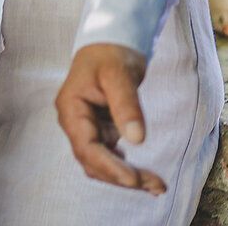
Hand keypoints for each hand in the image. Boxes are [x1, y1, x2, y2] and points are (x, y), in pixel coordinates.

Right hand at [55, 42, 165, 195]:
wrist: (110, 43)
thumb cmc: (110, 54)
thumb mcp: (119, 75)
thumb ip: (126, 106)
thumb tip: (137, 140)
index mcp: (71, 109)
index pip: (86, 147)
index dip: (109, 167)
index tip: (134, 179)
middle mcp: (74, 122)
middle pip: (93, 161)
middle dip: (122, 176)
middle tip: (155, 185)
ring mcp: (86, 128)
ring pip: (101, 163)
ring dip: (126, 176)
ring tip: (156, 185)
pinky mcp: (99, 130)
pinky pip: (109, 156)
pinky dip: (126, 168)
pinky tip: (146, 175)